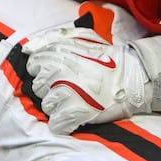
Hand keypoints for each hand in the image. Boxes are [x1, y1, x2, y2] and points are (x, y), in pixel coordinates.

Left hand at [21, 27, 151, 135]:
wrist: (133, 76)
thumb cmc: (106, 57)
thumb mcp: (79, 36)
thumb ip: (51, 38)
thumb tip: (27, 48)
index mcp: (55, 54)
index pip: (33, 66)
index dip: (44, 71)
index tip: (58, 73)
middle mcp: (56, 73)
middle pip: (38, 88)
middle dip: (51, 89)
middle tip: (70, 87)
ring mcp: (64, 94)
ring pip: (46, 106)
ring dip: (58, 106)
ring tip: (75, 101)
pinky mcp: (73, 113)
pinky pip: (56, 124)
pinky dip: (64, 123)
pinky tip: (76, 115)